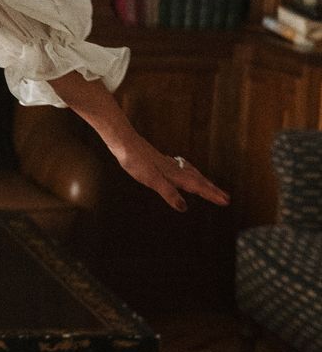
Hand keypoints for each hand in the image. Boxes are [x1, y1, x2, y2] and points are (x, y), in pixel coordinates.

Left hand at [112, 132, 229, 212]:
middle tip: (226, 198)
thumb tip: (183, 208)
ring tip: (212, 187)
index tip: (226, 201)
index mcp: (176, 175)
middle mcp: (176, 169)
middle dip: (212, 190)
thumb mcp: (152, 180)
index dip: (212, 195)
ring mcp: (170, 165)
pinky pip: (183, 170)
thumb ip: (168, 193)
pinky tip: (186, 173)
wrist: (126, 143)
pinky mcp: (162, 162)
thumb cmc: (137, 162)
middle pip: (198, 181)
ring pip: (192, 174)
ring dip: (203, 182)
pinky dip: (191, 173)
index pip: (198, 187)